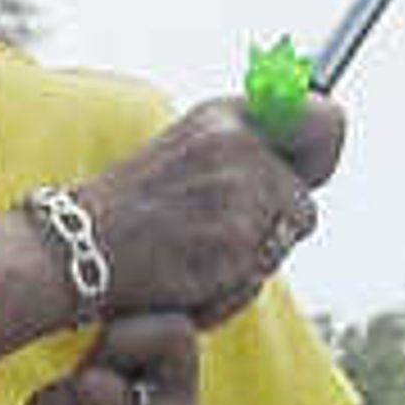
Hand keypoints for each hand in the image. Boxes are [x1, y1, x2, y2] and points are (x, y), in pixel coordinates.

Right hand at [75, 89, 339, 328]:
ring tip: (198, 255)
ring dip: (253, 258)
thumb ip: (241, 155)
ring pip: (286, 239)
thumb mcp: (188, 155)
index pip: (324, 117)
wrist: (80, 247)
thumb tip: (301, 171)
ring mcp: (240, 190)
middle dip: (276, 225)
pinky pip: (260, 275)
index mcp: (226, 116)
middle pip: (305, 198)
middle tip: (222, 234)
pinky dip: (230, 287)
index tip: (304, 174)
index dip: (322, 152)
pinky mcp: (236, 237)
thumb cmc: (131, 215)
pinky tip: (192, 277)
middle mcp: (240, 143)